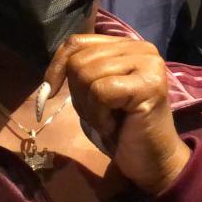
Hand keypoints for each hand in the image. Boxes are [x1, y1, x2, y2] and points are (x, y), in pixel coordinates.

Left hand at [43, 34, 189, 194]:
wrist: (151, 159)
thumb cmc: (120, 126)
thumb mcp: (91, 92)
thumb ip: (78, 71)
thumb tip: (50, 73)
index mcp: (126, 44)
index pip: (77, 42)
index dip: (57, 66)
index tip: (51, 92)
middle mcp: (141, 48)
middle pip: (80, 60)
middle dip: (78, 93)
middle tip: (99, 113)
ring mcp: (148, 64)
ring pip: (88, 74)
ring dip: (90, 107)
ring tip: (109, 119)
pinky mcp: (149, 84)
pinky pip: (101, 92)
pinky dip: (99, 116)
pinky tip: (114, 126)